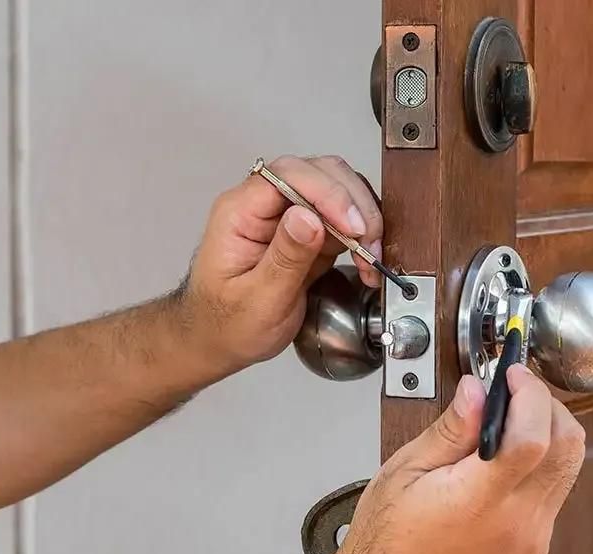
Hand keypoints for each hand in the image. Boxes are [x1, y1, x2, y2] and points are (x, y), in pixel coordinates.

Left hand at [183, 155, 382, 374]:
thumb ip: (284, 258)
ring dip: (362, 218)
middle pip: (319, 173)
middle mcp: (264, 204)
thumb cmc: (228, 323)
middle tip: (368, 242)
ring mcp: (288, 215)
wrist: (222, 340)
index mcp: (240, 212)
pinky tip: (366, 260)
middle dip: (352, 203)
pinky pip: (342, 218)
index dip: (327, 193)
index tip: (352, 225)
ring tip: (370, 256)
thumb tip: (309, 217)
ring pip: (337, 190)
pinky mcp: (308, 232)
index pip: (288, 175)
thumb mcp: (257, 299)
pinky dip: (362, 235)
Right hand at [321, 366, 585, 553]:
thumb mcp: (404, 473)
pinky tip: (507, 457)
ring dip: (551, 432)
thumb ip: (449, 430)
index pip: (534, 437)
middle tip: (517, 388)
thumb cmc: (385, 547)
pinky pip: (555, 494)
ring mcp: (532, 540)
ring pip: (569, 469)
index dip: (531, 394)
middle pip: (568, 447)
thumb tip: (477, 390)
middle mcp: (517, 523)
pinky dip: (543, 463)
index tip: (514, 373)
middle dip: (549, 405)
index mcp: (479, 502)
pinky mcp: (534, 551)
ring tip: (511, 418)